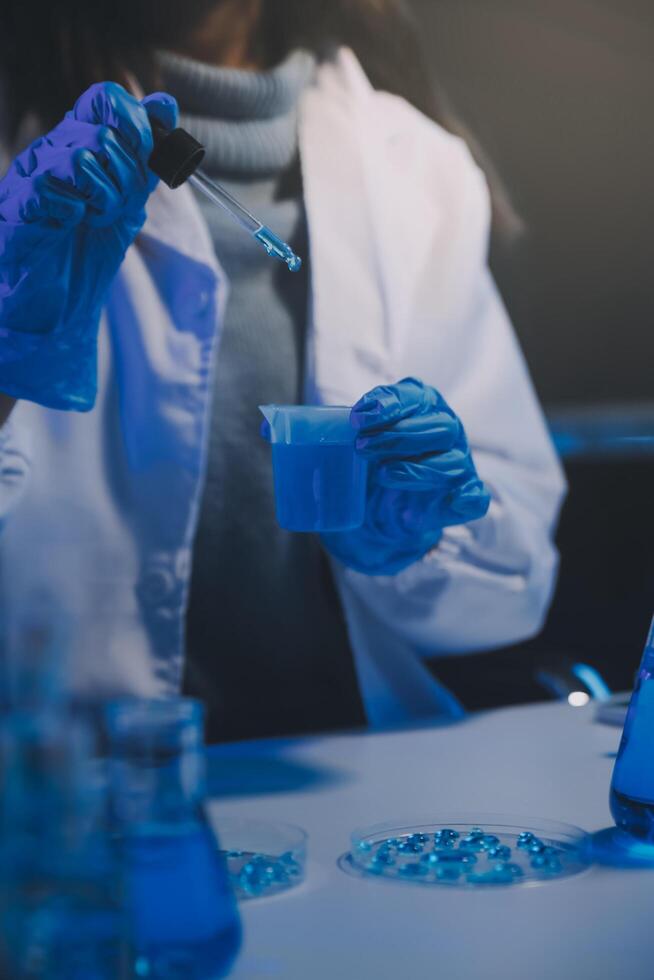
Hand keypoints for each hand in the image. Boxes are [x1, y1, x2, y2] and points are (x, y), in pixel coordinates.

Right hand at [0, 82, 177, 410]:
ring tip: (94, 221)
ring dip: (104, 199)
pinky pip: (54, 188)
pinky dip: (74, 212)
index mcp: (79, 142)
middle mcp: (52, 149)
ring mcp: (31, 173)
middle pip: (103, 136)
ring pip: (82, 158)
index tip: (150, 156)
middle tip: (114, 209)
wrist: (60, 306)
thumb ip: (147, 157)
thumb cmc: (88, 251)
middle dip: (125, 180)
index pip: (104, 98)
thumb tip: (166, 104)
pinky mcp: (17, 203)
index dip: (136, 122)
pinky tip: (69, 226)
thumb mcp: (130, 200)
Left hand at [321, 377, 490, 574]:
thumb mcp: (343, 442)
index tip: (358, 416)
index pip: (412, 395)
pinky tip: (443, 502)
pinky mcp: (463, 496)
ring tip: (382, 475)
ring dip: (416, 469)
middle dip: (398, 434)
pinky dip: (463, 500)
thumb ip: (308, 432)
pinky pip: (474, 497)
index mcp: (420, 405)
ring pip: (450, 461)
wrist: (391, 504)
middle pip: (436, 425)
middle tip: (361, 447)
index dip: (388, 403)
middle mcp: (445, 429)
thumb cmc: (372, 460)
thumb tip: (264, 426)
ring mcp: (459, 463)